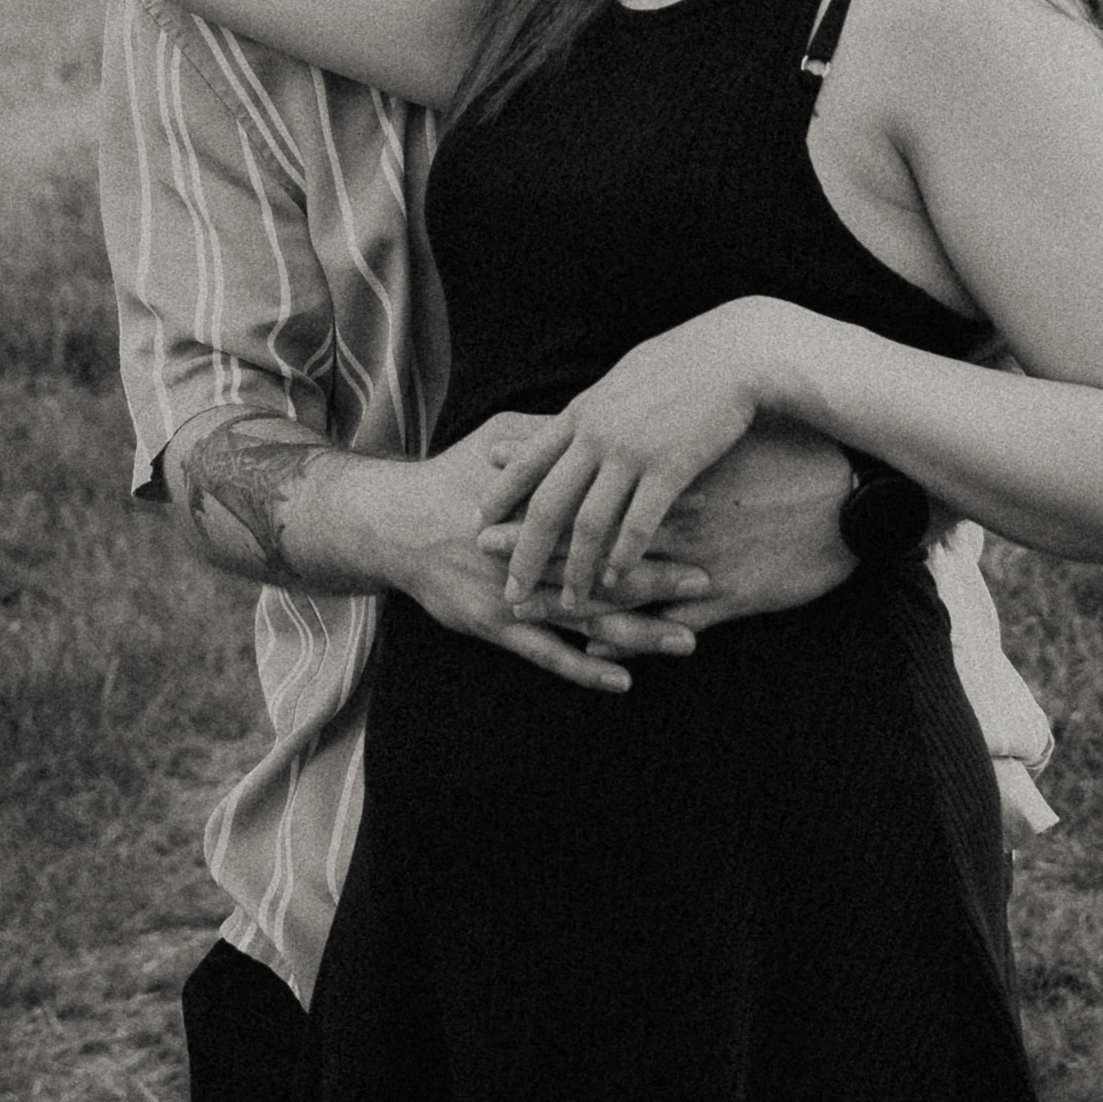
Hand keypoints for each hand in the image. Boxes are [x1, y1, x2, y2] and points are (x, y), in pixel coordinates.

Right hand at [379, 422, 713, 693]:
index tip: (707, 511)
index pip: (611, 506)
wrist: (391, 521)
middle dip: (662, 576)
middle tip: (711, 582)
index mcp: (542, 501)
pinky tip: (622, 681)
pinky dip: (584, 669)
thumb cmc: (454, 473)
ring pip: (587, 618)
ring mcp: (514, 592)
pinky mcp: (494, 626)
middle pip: (608, 565)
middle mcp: (532, 549)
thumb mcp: (503, 438)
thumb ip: (554, 438)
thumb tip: (607, 420)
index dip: (657, 511)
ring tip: (688, 642)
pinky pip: (546, 655)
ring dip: (640, 632)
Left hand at [475, 301, 773, 606]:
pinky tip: (617, 582)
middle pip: (548, 503)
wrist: (735, 351)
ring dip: (576, 568)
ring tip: (568, 602)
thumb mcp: (627, 377)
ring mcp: (632, 451)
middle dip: (525, 551)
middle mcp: (598, 434)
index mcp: (584, 411)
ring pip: (590, 523)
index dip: (501, 495)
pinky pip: (639, 523)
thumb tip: (577, 417)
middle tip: (508, 588)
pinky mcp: (671, 467)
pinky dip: (624, 556)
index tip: (478, 523)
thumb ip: (600, 406)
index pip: (528, 460)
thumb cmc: (686, 361)